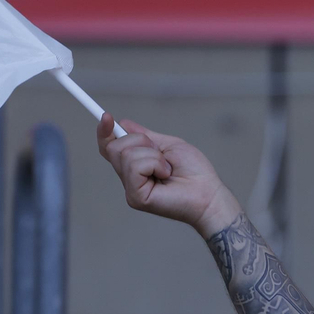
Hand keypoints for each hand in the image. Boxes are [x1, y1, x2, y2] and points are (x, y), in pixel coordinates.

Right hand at [97, 114, 240, 235]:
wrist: (210, 194)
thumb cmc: (196, 172)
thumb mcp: (168, 145)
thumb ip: (144, 136)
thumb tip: (123, 123)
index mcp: (136, 166)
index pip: (109, 148)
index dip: (104, 132)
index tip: (107, 116)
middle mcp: (130, 178)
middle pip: (113, 147)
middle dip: (140, 141)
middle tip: (161, 154)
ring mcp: (131, 189)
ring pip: (124, 154)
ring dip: (152, 154)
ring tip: (168, 168)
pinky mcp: (135, 197)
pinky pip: (134, 166)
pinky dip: (154, 164)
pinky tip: (165, 175)